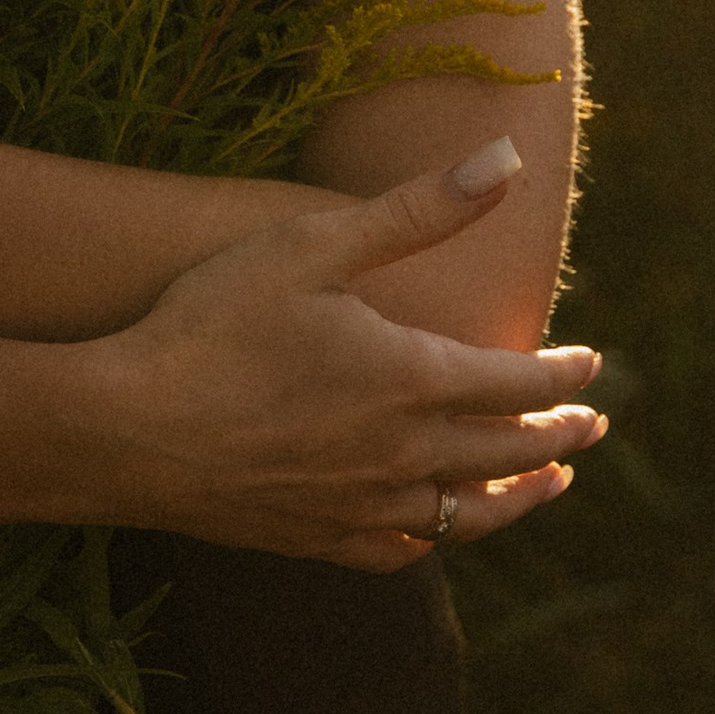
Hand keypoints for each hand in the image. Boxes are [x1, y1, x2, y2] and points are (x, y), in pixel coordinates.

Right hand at [81, 140, 606, 570]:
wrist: (123, 429)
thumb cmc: (211, 324)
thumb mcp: (312, 245)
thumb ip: (417, 210)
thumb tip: (507, 161)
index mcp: (413, 380)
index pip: (519, 383)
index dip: (564, 374)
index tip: (591, 364)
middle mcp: (402, 454)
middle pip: (508, 454)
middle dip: (559, 438)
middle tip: (591, 426)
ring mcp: (360, 506)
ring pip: (466, 515)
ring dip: (518, 498)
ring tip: (548, 486)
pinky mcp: (314, 538)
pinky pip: (400, 552)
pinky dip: (435, 538)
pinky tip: (436, 530)